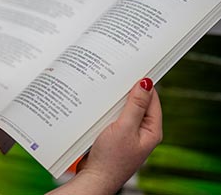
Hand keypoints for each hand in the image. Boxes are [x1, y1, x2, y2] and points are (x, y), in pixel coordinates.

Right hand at [48, 78, 161, 194]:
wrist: (94, 178)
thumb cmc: (110, 159)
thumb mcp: (124, 128)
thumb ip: (136, 106)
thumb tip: (146, 84)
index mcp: (151, 130)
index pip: (152, 99)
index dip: (144, 84)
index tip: (135, 68)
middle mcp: (141, 131)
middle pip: (138, 103)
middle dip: (127, 91)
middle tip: (117, 76)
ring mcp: (127, 134)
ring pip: (124, 110)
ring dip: (116, 101)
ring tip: (107, 88)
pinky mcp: (114, 136)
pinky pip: (113, 117)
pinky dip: (107, 110)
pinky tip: (99, 104)